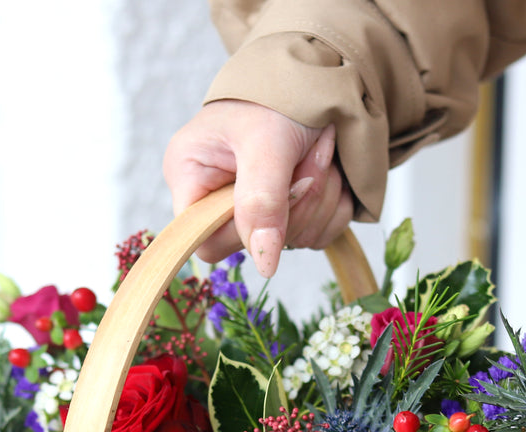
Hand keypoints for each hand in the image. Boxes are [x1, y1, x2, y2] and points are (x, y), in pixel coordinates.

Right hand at [163, 99, 353, 276]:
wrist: (317, 72)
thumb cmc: (276, 96)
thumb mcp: (266, 142)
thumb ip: (261, 201)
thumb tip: (264, 264)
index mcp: (190, 178)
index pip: (204, 241)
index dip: (245, 232)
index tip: (276, 198)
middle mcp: (216, 200)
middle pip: (257, 245)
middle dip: (297, 204)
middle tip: (312, 155)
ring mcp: (256, 212)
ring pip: (296, 241)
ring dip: (322, 199)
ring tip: (321, 151)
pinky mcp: (289, 216)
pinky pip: (319, 235)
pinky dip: (335, 204)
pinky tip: (329, 167)